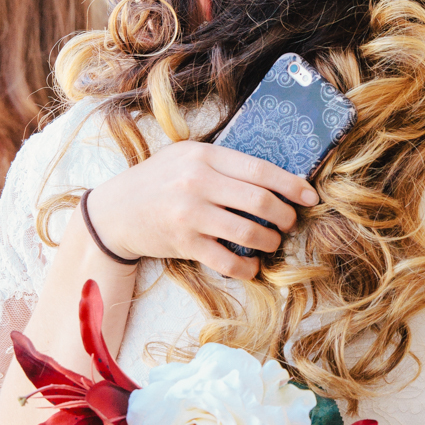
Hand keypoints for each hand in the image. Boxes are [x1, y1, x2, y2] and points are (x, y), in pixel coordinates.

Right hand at [86, 140, 318, 280]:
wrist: (114, 211)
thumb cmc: (157, 181)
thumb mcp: (186, 156)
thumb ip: (223, 162)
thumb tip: (272, 176)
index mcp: (204, 156)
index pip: (260, 169)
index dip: (291, 184)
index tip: (310, 196)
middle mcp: (198, 183)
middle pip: (261, 202)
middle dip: (286, 216)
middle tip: (290, 222)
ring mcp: (191, 214)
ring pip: (250, 232)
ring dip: (270, 242)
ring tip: (272, 242)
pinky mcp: (185, 243)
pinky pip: (228, 261)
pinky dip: (248, 268)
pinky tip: (252, 266)